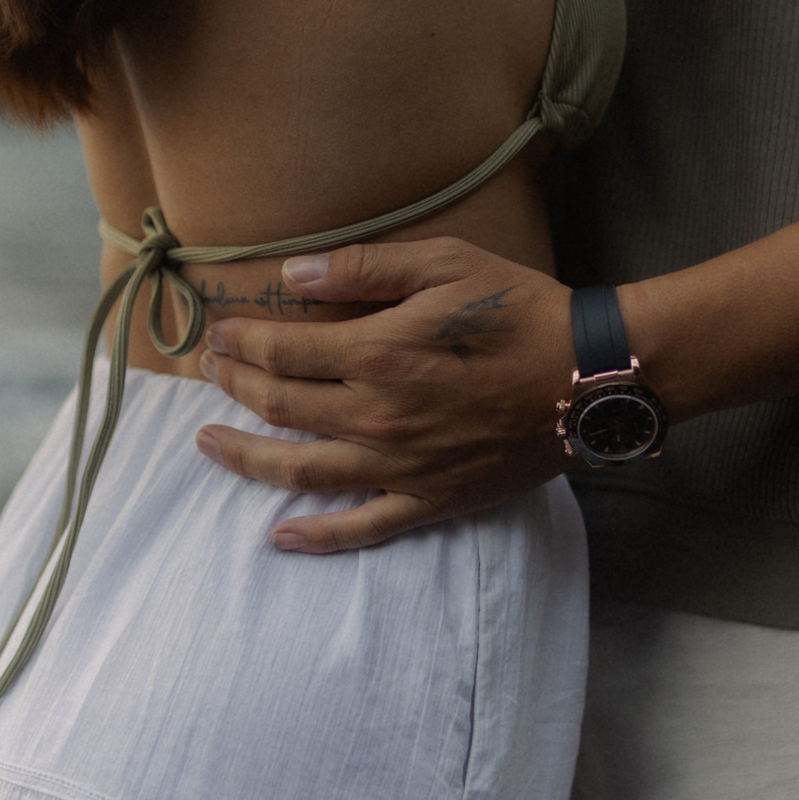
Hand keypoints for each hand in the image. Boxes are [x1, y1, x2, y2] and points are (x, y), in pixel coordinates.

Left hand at [194, 238, 575, 552]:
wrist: (590, 377)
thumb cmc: (521, 310)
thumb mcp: (444, 263)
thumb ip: (362, 269)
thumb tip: (291, 274)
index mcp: (375, 354)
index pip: (279, 350)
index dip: (238, 341)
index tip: (217, 333)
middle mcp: (375, 416)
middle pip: (278, 405)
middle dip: (233, 385)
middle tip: (208, 371)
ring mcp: (399, 466)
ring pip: (300, 470)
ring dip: (245, 457)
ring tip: (209, 443)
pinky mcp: (429, 499)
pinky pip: (361, 526)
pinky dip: (315, 536)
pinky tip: (279, 535)